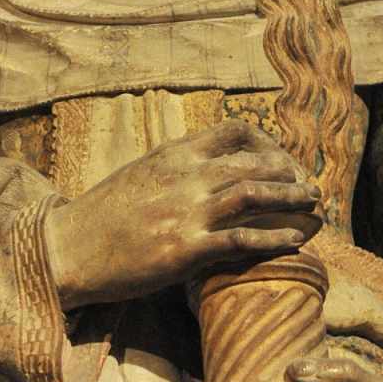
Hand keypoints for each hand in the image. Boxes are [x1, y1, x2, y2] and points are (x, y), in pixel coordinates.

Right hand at [45, 119, 321, 309]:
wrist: (68, 250)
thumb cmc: (101, 218)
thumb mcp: (138, 175)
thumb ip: (174, 168)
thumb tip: (206, 168)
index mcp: (173, 154)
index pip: (234, 131)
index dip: (267, 143)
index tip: (282, 160)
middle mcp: (183, 176)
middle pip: (254, 163)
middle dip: (290, 174)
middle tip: (309, 188)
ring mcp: (185, 212)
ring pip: (255, 194)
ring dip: (292, 199)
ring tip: (315, 206)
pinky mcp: (184, 250)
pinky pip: (241, 240)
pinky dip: (274, 240)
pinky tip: (295, 243)